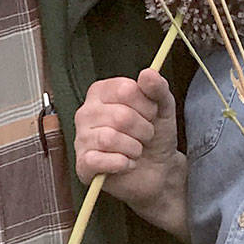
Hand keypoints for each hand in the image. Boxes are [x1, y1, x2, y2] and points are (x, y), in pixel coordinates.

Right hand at [74, 68, 187, 238]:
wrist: (158, 170)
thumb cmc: (155, 136)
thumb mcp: (163, 107)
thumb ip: (158, 88)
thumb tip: (148, 73)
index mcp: (101, 93)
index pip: (124, 89)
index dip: (146, 105)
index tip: (151, 114)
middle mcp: (86, 113)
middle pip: (120, 116)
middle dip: (143, 130)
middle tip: (145, 136)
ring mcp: (81, 139)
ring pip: (110, 138)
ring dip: (134, 148)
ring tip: (137, 150)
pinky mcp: (83, 165)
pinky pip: (99, 161)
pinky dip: (122, 164)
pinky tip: (127, 163)